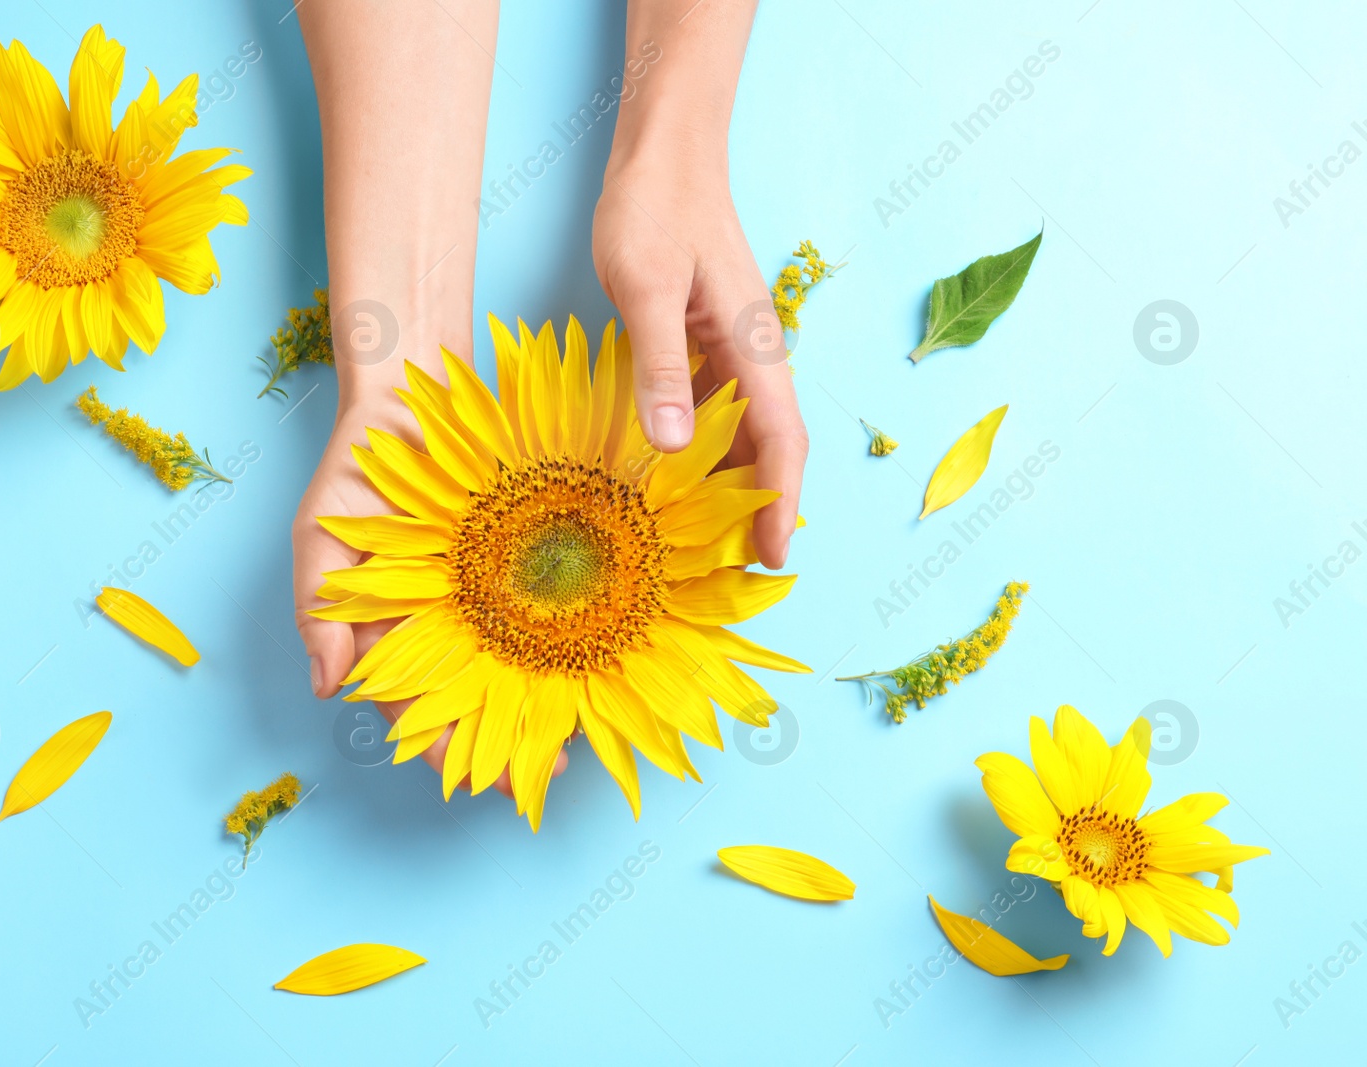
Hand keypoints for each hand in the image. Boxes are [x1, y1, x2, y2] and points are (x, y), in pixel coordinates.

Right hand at [293, 365, 567, 797]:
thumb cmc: (361, 468)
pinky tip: (600, 668)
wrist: (417, 389)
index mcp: (396, 629)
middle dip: (508, 744)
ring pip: (522, 665)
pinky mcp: (530, 558)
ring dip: (548, 706)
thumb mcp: (324, 533)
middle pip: (479, 700)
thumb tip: (328, 688)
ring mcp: (493, 592)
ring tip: (581, 738)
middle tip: (548, 772)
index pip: (416, 706)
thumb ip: (320, 608)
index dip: (444, 748)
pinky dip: (576, 641)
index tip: (476, 781)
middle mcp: (450, 620)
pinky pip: (555, 607)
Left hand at [592, 163, 806, 568]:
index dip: (780, 505)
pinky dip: (701, 451)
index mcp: (752, 346)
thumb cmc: (656, 210)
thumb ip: (660, 366)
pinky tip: (673, 479)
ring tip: (705, 545)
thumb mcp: (647, 287)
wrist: (663, 154)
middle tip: (735, 574)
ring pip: (741, 434)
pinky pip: (712, 412)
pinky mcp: (704, 343)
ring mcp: (730, 350)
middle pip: (769, 448)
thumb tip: (672, 448)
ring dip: (731, 487)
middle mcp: (752, 355)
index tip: (773, 560)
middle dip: (761, 510)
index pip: (781, 441)